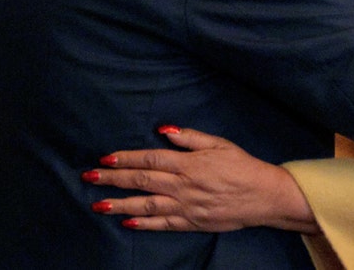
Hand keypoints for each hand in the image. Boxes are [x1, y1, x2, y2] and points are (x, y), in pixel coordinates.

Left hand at [83, 126, 317, 233]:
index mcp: (189, 163)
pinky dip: (143, 223)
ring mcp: (186, 206)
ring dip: (120, 204)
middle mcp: (183, 185)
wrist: (264, 195)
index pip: (150, 159)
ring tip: (98, 204)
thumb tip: (163, 130)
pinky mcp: (192, 222)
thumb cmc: (242, 165)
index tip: (105, 158)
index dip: (126, 158)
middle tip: (89, 177)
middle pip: (142, 180)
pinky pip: (163, 224)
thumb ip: (190, 137)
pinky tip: (126, 221)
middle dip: (113, 179)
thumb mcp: (219, 143)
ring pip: (147, 204)